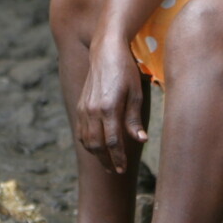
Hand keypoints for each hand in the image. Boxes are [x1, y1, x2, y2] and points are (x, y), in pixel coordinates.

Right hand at [76, 37, 146, 172]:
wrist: (106, 51)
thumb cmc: (126, 71)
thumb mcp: (136, 93)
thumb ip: (135, 119)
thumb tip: (141, 140)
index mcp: (109, 108)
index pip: (113, 141)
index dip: (118, 158)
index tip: (123, 169)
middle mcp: (93, 110)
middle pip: (97, 145)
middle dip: (106, 161)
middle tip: (116, 170)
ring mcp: (84, 108)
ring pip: (86, 140)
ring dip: (96, 154)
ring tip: (107, 162)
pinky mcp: (80, 105)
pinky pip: (81, 130)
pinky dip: (88, 142)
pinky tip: (97, 146)